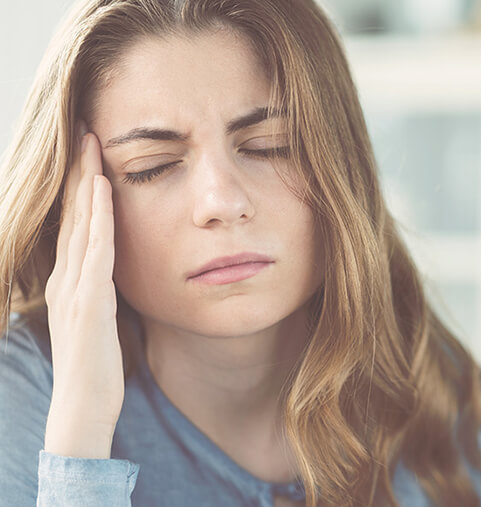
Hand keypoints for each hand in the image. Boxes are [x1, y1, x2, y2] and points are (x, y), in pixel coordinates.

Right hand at [43, 122, 123, 457]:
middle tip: (86, 133)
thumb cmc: (95, 365)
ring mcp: (74, 288)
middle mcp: (66, 278)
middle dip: (80, 173)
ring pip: (81, 224)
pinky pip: (95, 250)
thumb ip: (100, 292)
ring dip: (87, 183)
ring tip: (92, 145)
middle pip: (74, 215)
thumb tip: (112, 271)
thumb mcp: (97, 320)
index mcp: (70, 282)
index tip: (91, 156)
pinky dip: (99, 217)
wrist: (83, 405)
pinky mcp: (88, 301)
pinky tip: (103, 189)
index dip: (82, 189)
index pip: (75, 226)